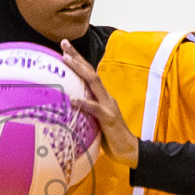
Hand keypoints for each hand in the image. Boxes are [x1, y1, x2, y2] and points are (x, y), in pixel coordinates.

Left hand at [61, 39, 139, 167]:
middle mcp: (106, 97)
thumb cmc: (111, 139)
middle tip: (64, 42)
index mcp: (103, 97)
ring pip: (94, 82)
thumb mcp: (96, 122)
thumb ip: (86, 112)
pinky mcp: (109, 118)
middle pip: (91, 71)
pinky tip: (72, 99)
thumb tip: (68, 108)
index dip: (79, 61)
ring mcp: (108, 106)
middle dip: (77, 56)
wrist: (130, 151)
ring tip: (66, 59)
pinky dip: (83, 102)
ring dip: (79, 69)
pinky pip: (95, 108)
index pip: (89, 75)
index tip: (65, 48)